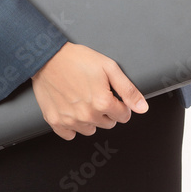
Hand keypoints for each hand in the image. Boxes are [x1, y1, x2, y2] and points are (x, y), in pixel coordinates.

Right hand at [31, 42, 148, 140]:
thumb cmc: (77, 59)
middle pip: (108, 124)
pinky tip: (71, 108)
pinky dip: (72, 125)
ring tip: (83, 98)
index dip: (120, 104)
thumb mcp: (109, 67)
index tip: (112, 95)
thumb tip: (142, 107)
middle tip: (96, 93)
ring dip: (90, 118)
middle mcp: (87, 115)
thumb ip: (128, 89)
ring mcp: (70, 120)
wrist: (48, 57)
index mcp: (102, 102)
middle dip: (106, 111)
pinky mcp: (56, 122)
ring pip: (90, 129)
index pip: (123, 116)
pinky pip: (70, 134)